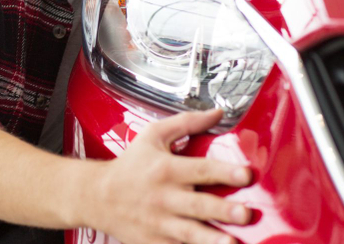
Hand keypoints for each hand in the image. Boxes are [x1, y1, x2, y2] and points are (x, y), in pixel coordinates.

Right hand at [90, 109, 251, 243]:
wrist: (96, 196)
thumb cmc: (130, 165)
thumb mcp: (153, 136)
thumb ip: (187, 123)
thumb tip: (217, 113)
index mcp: (167, 169)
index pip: (201, 169)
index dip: (225, 172)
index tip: (247, 174)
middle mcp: (165, 197)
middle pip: (198, 204)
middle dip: (222, 210)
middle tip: (245, 213)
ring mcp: (160, 223)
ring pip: (190, 233)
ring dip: (211, 239)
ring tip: (231, 243)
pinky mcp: (156, 242)